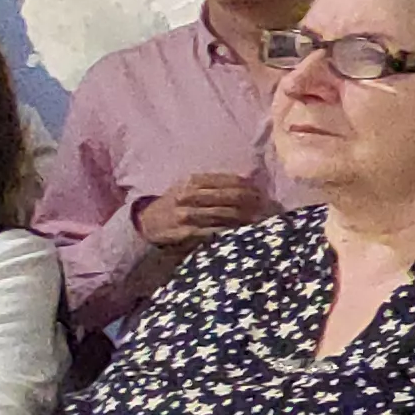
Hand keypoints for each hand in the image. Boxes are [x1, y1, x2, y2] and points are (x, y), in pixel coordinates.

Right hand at [136, 174, 274, 251]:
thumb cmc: (174, 203)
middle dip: (253, 202)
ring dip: (246, 218)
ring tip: (261, 221)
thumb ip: (213, 185)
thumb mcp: (188, 187)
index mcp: (193, 181)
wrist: (146, 223)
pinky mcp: (187, 232)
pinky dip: (231, 232)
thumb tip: (246, 184)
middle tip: (268, 208)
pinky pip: (215, 232)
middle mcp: (190, 195)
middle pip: (232, 196)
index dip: (250, 186)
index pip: (230, 180)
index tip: (263, 192)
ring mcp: (188, 214)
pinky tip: (242, 233)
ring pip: (226, 214)